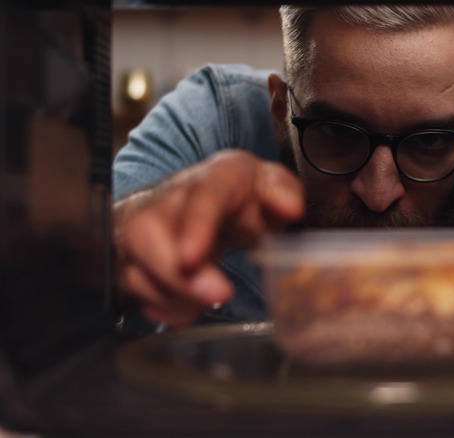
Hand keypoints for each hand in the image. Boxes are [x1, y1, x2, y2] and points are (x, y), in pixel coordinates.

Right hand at [114, 150, 303, 326]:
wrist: (194, 199)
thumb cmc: (235, 195)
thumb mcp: (267, 185)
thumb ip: (283, 191)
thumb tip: (291, 208)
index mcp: (211, 179)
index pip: (200, 195)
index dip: (194, 226)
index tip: (193, 258)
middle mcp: (165, 200)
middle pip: (146, 233)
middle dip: (176, 275)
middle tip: (217, 297)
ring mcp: (140, 231)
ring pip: (135, 270)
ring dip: (176, 297)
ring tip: (212, 297)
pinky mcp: (129, 261)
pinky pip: (134, 294)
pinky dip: (164, 308)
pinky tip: (188, 302)